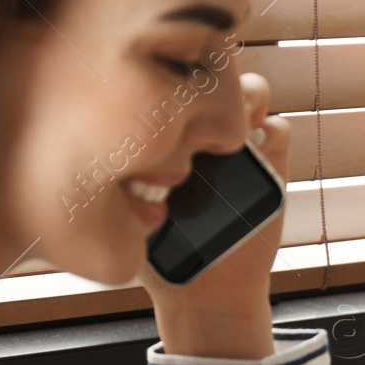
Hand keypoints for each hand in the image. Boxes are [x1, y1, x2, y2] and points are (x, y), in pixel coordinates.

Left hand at [142, 71, 289, 358]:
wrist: (206, 290)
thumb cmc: (161, 251)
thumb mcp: (129, 210)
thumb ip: (122, 178)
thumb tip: (86, 145)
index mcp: (169, 134)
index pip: (171, 82)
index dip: (168, 75)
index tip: (155, 92)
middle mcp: (205, 130)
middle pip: (213, 74)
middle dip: (208, 76)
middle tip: (195, 100)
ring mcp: (241, 143)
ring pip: (252, 91)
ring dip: (244, 96)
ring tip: (230, 121)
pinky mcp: (274, 165)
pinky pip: (279, 130)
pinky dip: (270, 132)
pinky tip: (253, 150)